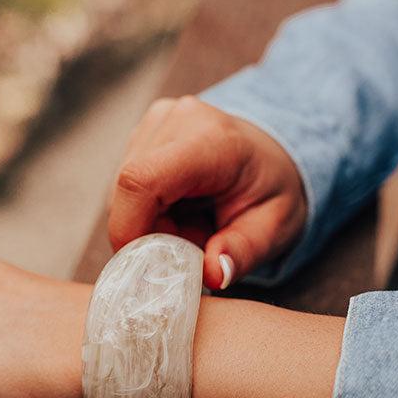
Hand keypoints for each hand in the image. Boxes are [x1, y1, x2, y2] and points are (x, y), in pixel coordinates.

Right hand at [108, 96, 306, 288]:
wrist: (271, 153)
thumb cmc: (271, 189)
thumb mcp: (275, 227)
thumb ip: (244, 251)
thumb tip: (213, 275)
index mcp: (212, 141)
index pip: (143, 181)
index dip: (129, 229)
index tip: (146, 265)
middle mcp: (176, 121)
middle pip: (129, 196)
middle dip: (150, 236)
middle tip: (190, 246)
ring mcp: (154, 124)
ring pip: (121, 196)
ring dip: (149, 225)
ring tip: (189, 225)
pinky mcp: (141, 135)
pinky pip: (125, 190)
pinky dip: (147, 213)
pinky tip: (177, 211)